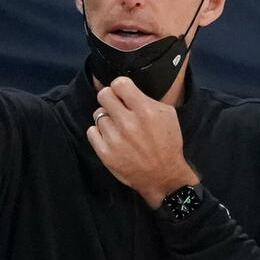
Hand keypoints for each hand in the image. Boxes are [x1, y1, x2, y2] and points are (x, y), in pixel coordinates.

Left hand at [86, 77, 197, 207]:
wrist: (163, 176)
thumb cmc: (167, 143)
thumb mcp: (168, 115)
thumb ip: (147, 99)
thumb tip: (128, 92)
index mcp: (145, 111)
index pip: (119, 83)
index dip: (120, 87)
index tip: (122, 93)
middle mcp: (128, 123)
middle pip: (103, 95)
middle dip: (110, 99)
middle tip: (116, 107)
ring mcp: (114, 139)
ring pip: (98, 115)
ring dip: (107, 119)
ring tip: (118, 128)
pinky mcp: (105, 153)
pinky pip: (91, 132)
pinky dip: (99, 133)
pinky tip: (111, 137)